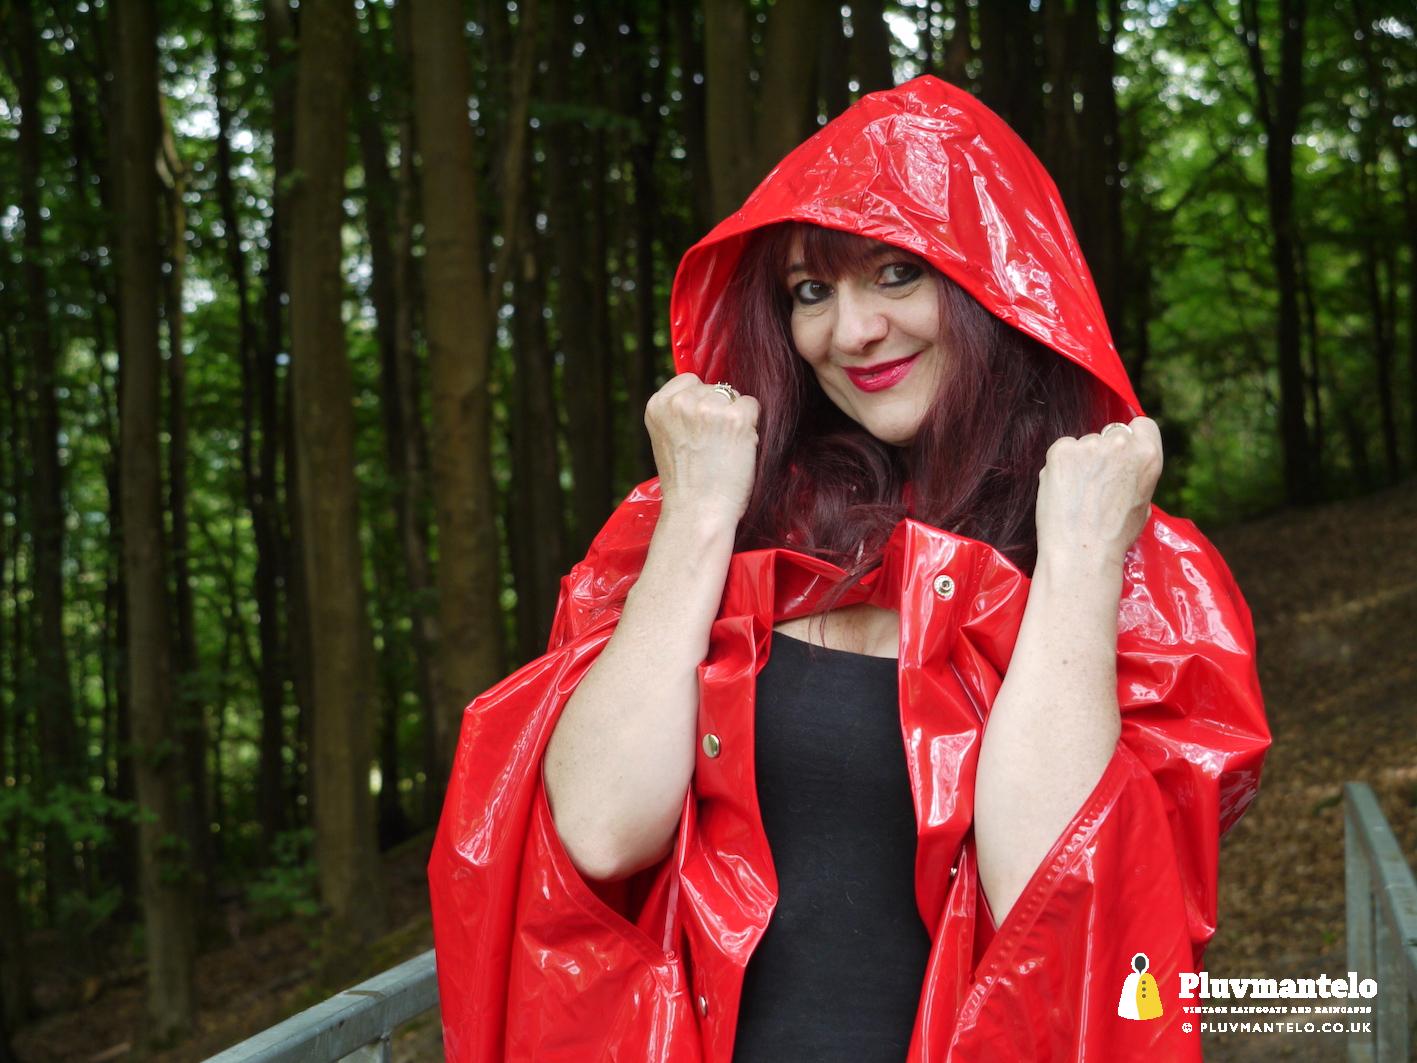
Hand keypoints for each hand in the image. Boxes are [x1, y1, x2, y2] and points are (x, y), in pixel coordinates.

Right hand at [645, 373, 759, 529]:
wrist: (697, 513)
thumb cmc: (686, 485)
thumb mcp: (668, 439)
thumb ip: (680, 413)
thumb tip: (708, 392)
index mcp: (658, 405)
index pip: (690, 382)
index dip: (701, 405)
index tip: (698, 433)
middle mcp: (681, 401)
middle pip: (714, 388)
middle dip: (719, 411)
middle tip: (712, 446)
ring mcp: (709, 408)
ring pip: (734, 396)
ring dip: (736, 418)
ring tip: (724, 449)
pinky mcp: (736, 418)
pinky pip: (753, 406)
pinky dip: (752, 426)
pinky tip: (739, 449)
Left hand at [1034, 416, 1162, 572]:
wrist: (1082, 551)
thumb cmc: (1114, 535)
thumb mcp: (1143, 502)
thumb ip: (1136, 474)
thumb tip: (1124, 466)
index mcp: (1148, 454)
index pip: (1141, 425)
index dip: (1131, 440)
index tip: (1121, 457)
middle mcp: (1120, 443)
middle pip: (1111, 434)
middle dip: (1104, 453)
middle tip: (1096, 483)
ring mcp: (1089, 444)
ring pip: (1084, 444)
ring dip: (1080, 461)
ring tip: (1078, 494)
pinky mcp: (1061, 450)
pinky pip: (1062, 450)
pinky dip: (1060, 466)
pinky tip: (1064, 490)